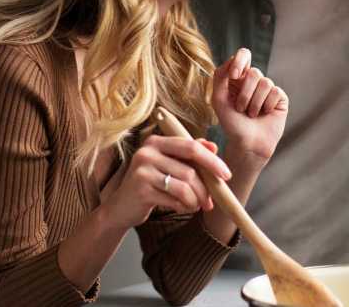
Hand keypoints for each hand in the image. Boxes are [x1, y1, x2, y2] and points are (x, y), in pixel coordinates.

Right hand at [99, 136, 230, 229]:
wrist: (122, 206)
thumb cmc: (150, 184)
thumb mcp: (168, 165)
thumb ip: (189, 155)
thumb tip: (213, 147)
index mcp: (155, 141)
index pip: (191, 146)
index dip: (212, 161)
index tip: (226, 175)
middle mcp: (147, 152)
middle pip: (190, 169)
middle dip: (206, 188)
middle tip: (210, 202)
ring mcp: (142, 170)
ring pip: (185, 186)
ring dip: (195, 200)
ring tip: (194, 206)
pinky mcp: (141, 189)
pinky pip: (175, 199)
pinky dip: (184, 207)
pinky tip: (181, 208)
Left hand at [213, 48, 287, 164]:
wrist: (247, 144)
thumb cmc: (231, 123)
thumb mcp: (218, 99)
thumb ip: (221, 76)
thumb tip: (232, 59)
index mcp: (238, 77)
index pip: (244, 55)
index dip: (240, 62)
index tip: (235, 75)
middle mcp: (253, 81)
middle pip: (254, 72)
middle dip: (245, 93)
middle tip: (240, 109)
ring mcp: (267, 88)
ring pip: (265, 82)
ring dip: (254, 102)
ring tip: (251, 114)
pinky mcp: (280, 97)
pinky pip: (275, 92)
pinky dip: (266, 106)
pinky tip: (264, 114)